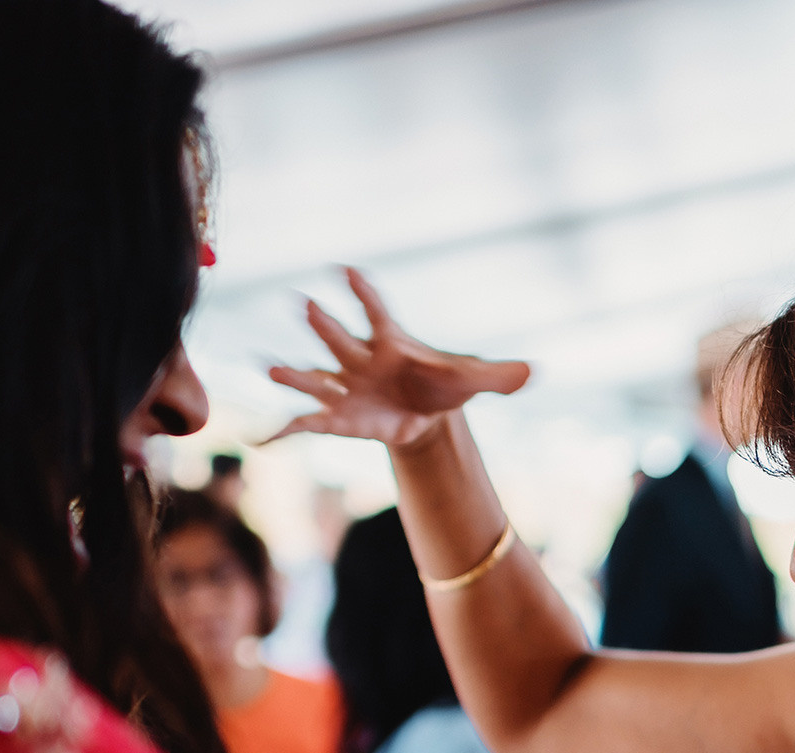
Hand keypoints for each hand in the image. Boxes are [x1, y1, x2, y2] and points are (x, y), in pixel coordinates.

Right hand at [266, 268, 529, 447]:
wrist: (422, 414)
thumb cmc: (441, 386)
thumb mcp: (470, 380)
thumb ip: (499, 375)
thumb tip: (535, 373)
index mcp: (390, 342)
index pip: (377, 310)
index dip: (364, 291)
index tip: (346, 268)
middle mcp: (360, 359)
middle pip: (340, 340)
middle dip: (325, 325)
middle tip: (305, 303)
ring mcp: (344, 388)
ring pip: (314, 379)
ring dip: (294, 375)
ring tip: (272, 369)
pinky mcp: (337, 418)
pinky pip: (304, 425)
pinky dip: (281, 433)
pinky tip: (259, 443)